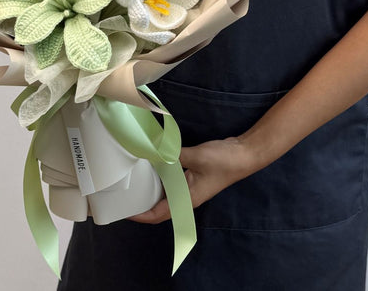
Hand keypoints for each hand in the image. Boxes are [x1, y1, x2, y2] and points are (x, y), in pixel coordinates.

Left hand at [129, 137, 254, 223]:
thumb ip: (173, 155)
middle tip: (123, 195)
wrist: (244, 154)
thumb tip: (152, 152)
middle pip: (159, 208)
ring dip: (150, 191)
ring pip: (165, 195)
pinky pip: (171, 181)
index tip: (125, 212)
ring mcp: (189, 187)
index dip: (141, 216)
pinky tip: (151, 166)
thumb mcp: (195, 157)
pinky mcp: (192, 177)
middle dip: (142, 205)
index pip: (158, 214)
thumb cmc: (222, 161)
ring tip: (132, 182)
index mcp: (187, 199)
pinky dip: (160, 177)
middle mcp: (186, 197)